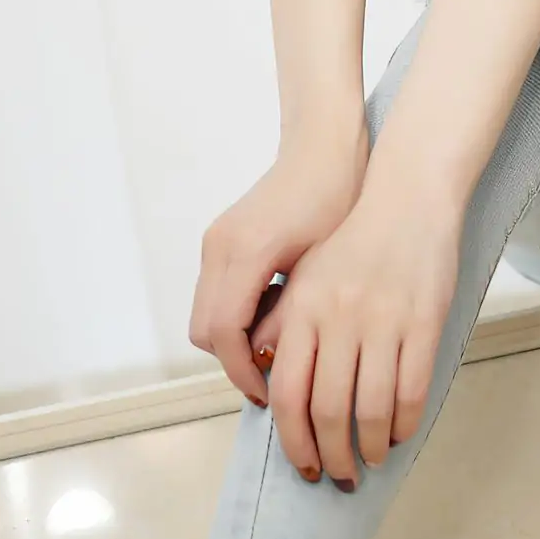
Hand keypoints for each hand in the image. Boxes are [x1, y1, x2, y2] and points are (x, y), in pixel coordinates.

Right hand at [189, 122, 370, 406]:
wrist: (323, 144)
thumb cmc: (335, 194)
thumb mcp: (322, 262)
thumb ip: (292, 312)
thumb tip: (274, 361)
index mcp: (244, 253)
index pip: (223, 333)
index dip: (243, 372)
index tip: (269, 394)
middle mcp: (219, 248)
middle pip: (204, 330)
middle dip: (234, 361)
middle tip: (274, 378)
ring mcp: (216, 242)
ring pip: (206, 314)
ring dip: (234, 339)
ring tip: (278, 346)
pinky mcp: (222, 240)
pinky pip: (215, 293)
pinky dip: (235, 315)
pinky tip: (274, 313)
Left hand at [255, 179, 461, 486]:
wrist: (407, 200)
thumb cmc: (352, 242)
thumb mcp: (303, 277)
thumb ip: (282, 326)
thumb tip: (265, 381)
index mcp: (302, 310)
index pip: (288, 393)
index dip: (293, 440)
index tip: (303, 465)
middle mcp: (337, 318)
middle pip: (328, 410)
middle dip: (332, 455)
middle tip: (338, 476)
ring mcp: (382, 321)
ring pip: (372, 408)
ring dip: (370, 447)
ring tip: (370, 461)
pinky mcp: (423, 323)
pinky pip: (412, 390)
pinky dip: (405, 424)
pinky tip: (400, 435)